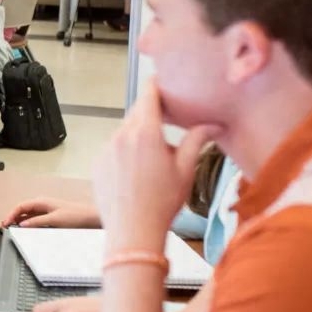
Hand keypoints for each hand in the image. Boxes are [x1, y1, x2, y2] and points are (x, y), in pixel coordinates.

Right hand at [1, 197, 100, 228]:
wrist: (92, 219)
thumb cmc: (76, 216)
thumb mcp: (54, 220)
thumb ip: (37, 222)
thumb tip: (22, 224)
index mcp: (42, 202)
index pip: (20, 206)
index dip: (11, 214)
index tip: (5, 223)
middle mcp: (43, 205)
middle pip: (23, 211)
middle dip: (14, 218)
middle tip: (6, 228)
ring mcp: (47, 212)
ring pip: (29, 216)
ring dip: (21, 222)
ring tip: (14, 230)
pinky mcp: (52, 218)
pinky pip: (36, 221)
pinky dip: (30, 225)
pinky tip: (28, 231)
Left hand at [92, 79, 219, 249]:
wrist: (132, 230)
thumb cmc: (162, 202)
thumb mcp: (185, 170)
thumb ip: (197, 141)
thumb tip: (214, 125)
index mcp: (145, 132)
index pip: (149, 95)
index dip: (157, 85)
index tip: (164, 80)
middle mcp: (121, 135)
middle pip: (137, 112)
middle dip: (152, 113)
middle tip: (168, 120)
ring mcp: (106, 148)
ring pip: (125, 130)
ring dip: (139, 135)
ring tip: (155, 157)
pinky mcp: (98, 162)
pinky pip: (113, 147)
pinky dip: (125, 150)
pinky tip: (138, 171)